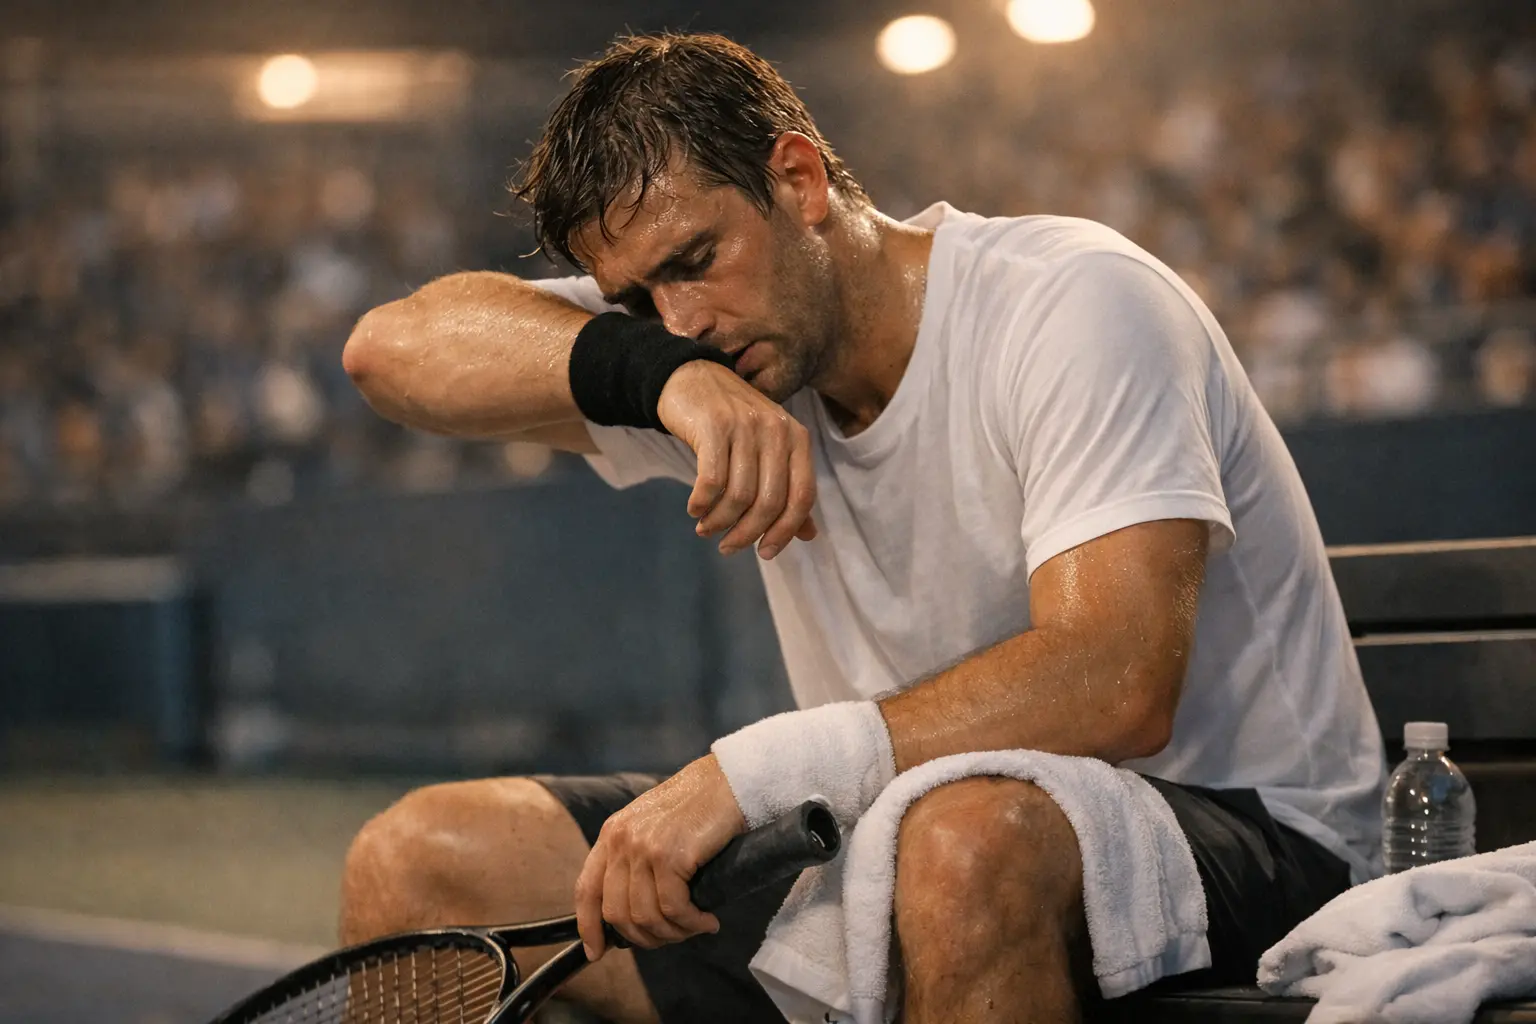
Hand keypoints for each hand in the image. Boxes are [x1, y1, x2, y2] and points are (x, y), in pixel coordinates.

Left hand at [574, 755, 746, 958]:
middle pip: (616, 912)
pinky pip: (674, 908)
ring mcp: (644, 847)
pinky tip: (706, 920)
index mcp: (612, 834)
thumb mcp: (652, 828)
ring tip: (695, 927)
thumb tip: (632, 912)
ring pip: (645, 915)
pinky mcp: (671, 855)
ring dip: (673, 932)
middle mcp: (621, 840)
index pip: (587, 890)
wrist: (728, 780)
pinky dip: (691, 923)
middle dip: (645, 937)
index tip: (597, 951)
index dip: (589, 926)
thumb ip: (635, 860)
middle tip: (672, 937)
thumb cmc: (698, 806)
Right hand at [657, 361, 818, 558]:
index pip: (802, 497)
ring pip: (739, 495)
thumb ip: (789, 489)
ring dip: (719, 522)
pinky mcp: (714, 424)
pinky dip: (701, 503)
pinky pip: (711, 480)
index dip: (785, 532)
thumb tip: (809, 535)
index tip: (765, 553)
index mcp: (797, 438)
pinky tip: (694, 508)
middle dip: (746, 534)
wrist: (693, 378)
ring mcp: (745, 425)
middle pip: (769, 502)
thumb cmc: (733, 423)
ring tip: (706, 529)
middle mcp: (777, 430)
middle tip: (727, 547)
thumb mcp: (768, 451)